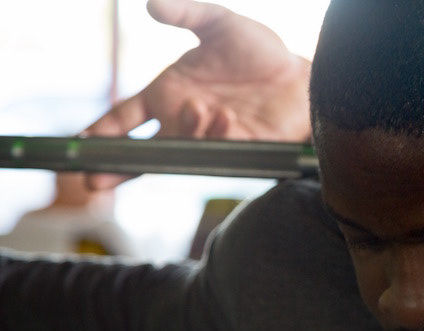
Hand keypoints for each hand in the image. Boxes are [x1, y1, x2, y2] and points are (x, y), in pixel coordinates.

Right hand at [84, 0, 312, 187]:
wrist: (302, 75)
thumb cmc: (259, 51)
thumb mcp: (218, 23)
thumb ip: (186, 13)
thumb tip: (152, 3)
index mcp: (169, 93)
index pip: (125, 116)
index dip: (102, 130)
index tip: (81, 145)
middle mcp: (184, 120)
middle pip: (142, 152)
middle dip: (119, 167)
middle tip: (96, 181)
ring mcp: (209, 138)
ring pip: (182, 149)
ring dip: (187, 132)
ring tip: (203, 107)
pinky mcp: (237, 150)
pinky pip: (218, 150)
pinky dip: (217, 135)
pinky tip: (227, 117)